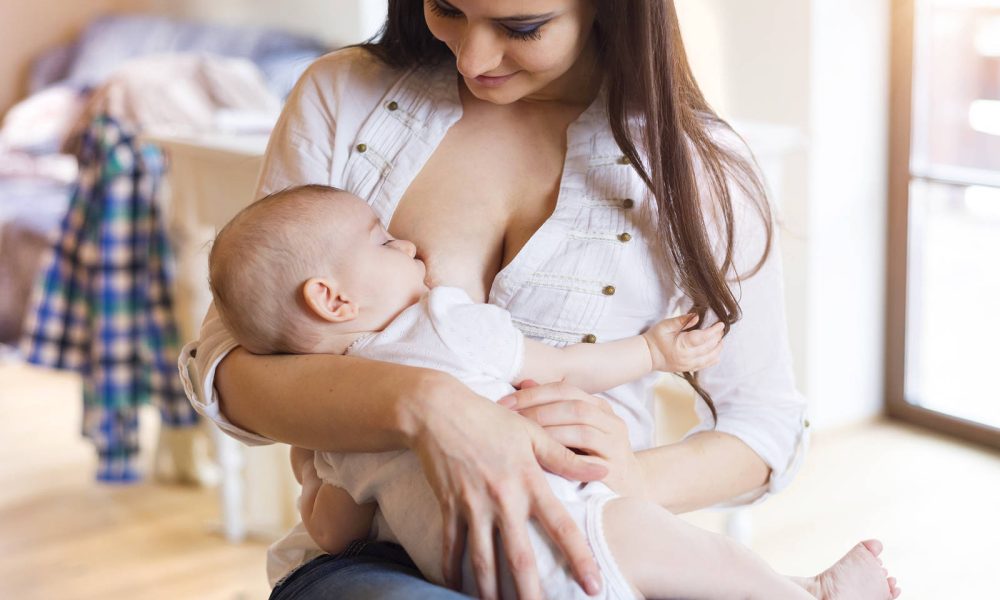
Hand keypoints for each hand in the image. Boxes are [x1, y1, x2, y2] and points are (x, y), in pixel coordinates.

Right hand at [412, 378, 606, 599]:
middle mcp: (503, 498)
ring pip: (483, 560)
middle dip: (531, 593)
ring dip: (490, 591)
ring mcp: (473, 505)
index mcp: (530, 481)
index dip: (579, 557)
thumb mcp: (532, 433)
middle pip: (519, 556)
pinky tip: (453, 588)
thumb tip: (604, 468)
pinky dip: (451, 570)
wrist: (439, 410)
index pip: (561, 526)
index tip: (593, 585)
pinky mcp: (448, 506)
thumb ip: (566, 457)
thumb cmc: (491, 419)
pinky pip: (451, 545)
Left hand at [499, 381, 647, 498]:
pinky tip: (541, 460)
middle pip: (574, 406)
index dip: (533, 394)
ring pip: (582, 429)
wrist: (630, 492)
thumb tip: (524, 383)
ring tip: (523, 439)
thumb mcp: (574, 432)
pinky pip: (587, 460)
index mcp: (600, 407)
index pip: (565, 390)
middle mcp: (612, 422)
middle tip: (509, 421)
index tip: (504, 403)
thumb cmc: (593, 460)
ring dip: (548, 432)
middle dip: (537, 411)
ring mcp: (617, 445)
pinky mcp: (616, 470)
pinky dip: (563, 457)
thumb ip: (552, 409)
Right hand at [642, 313, 723, 372]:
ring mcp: (688, 365)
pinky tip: (717, 354)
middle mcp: (687, 357)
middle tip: (722, 329)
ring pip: (709, 358)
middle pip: (709, 348)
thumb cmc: (655, 338)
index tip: (721, 324)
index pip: (703, 337)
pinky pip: (704, 366)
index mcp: (682, 345)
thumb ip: (682, 320)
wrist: (647, 355)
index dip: (714, 331)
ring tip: (721, 340)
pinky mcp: (688, 368)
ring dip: (717, 349)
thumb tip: (697, 316)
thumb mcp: (666, 325)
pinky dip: (712, 360)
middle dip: (717, 338)